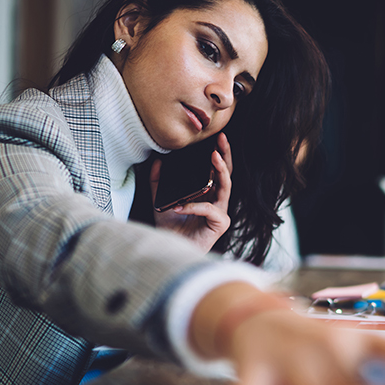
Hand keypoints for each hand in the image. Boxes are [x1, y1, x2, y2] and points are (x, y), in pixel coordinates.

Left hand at [151, 133, 232, 251]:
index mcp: (207, 193)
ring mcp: (221, 212)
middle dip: (225, 155)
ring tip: (213, 157)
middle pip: (227, 174)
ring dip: (220, 171)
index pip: (216, 170)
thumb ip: (158, 182)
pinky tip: (180, 206)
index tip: (216, 137)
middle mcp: (217, 201)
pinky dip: (194, 205)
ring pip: (226, 187)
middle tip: (221, 139)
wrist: (171, 247)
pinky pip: (209, 209)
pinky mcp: (220, 224)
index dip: (219, 153)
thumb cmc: (171, 227)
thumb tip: (158, 162)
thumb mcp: (161, 199)